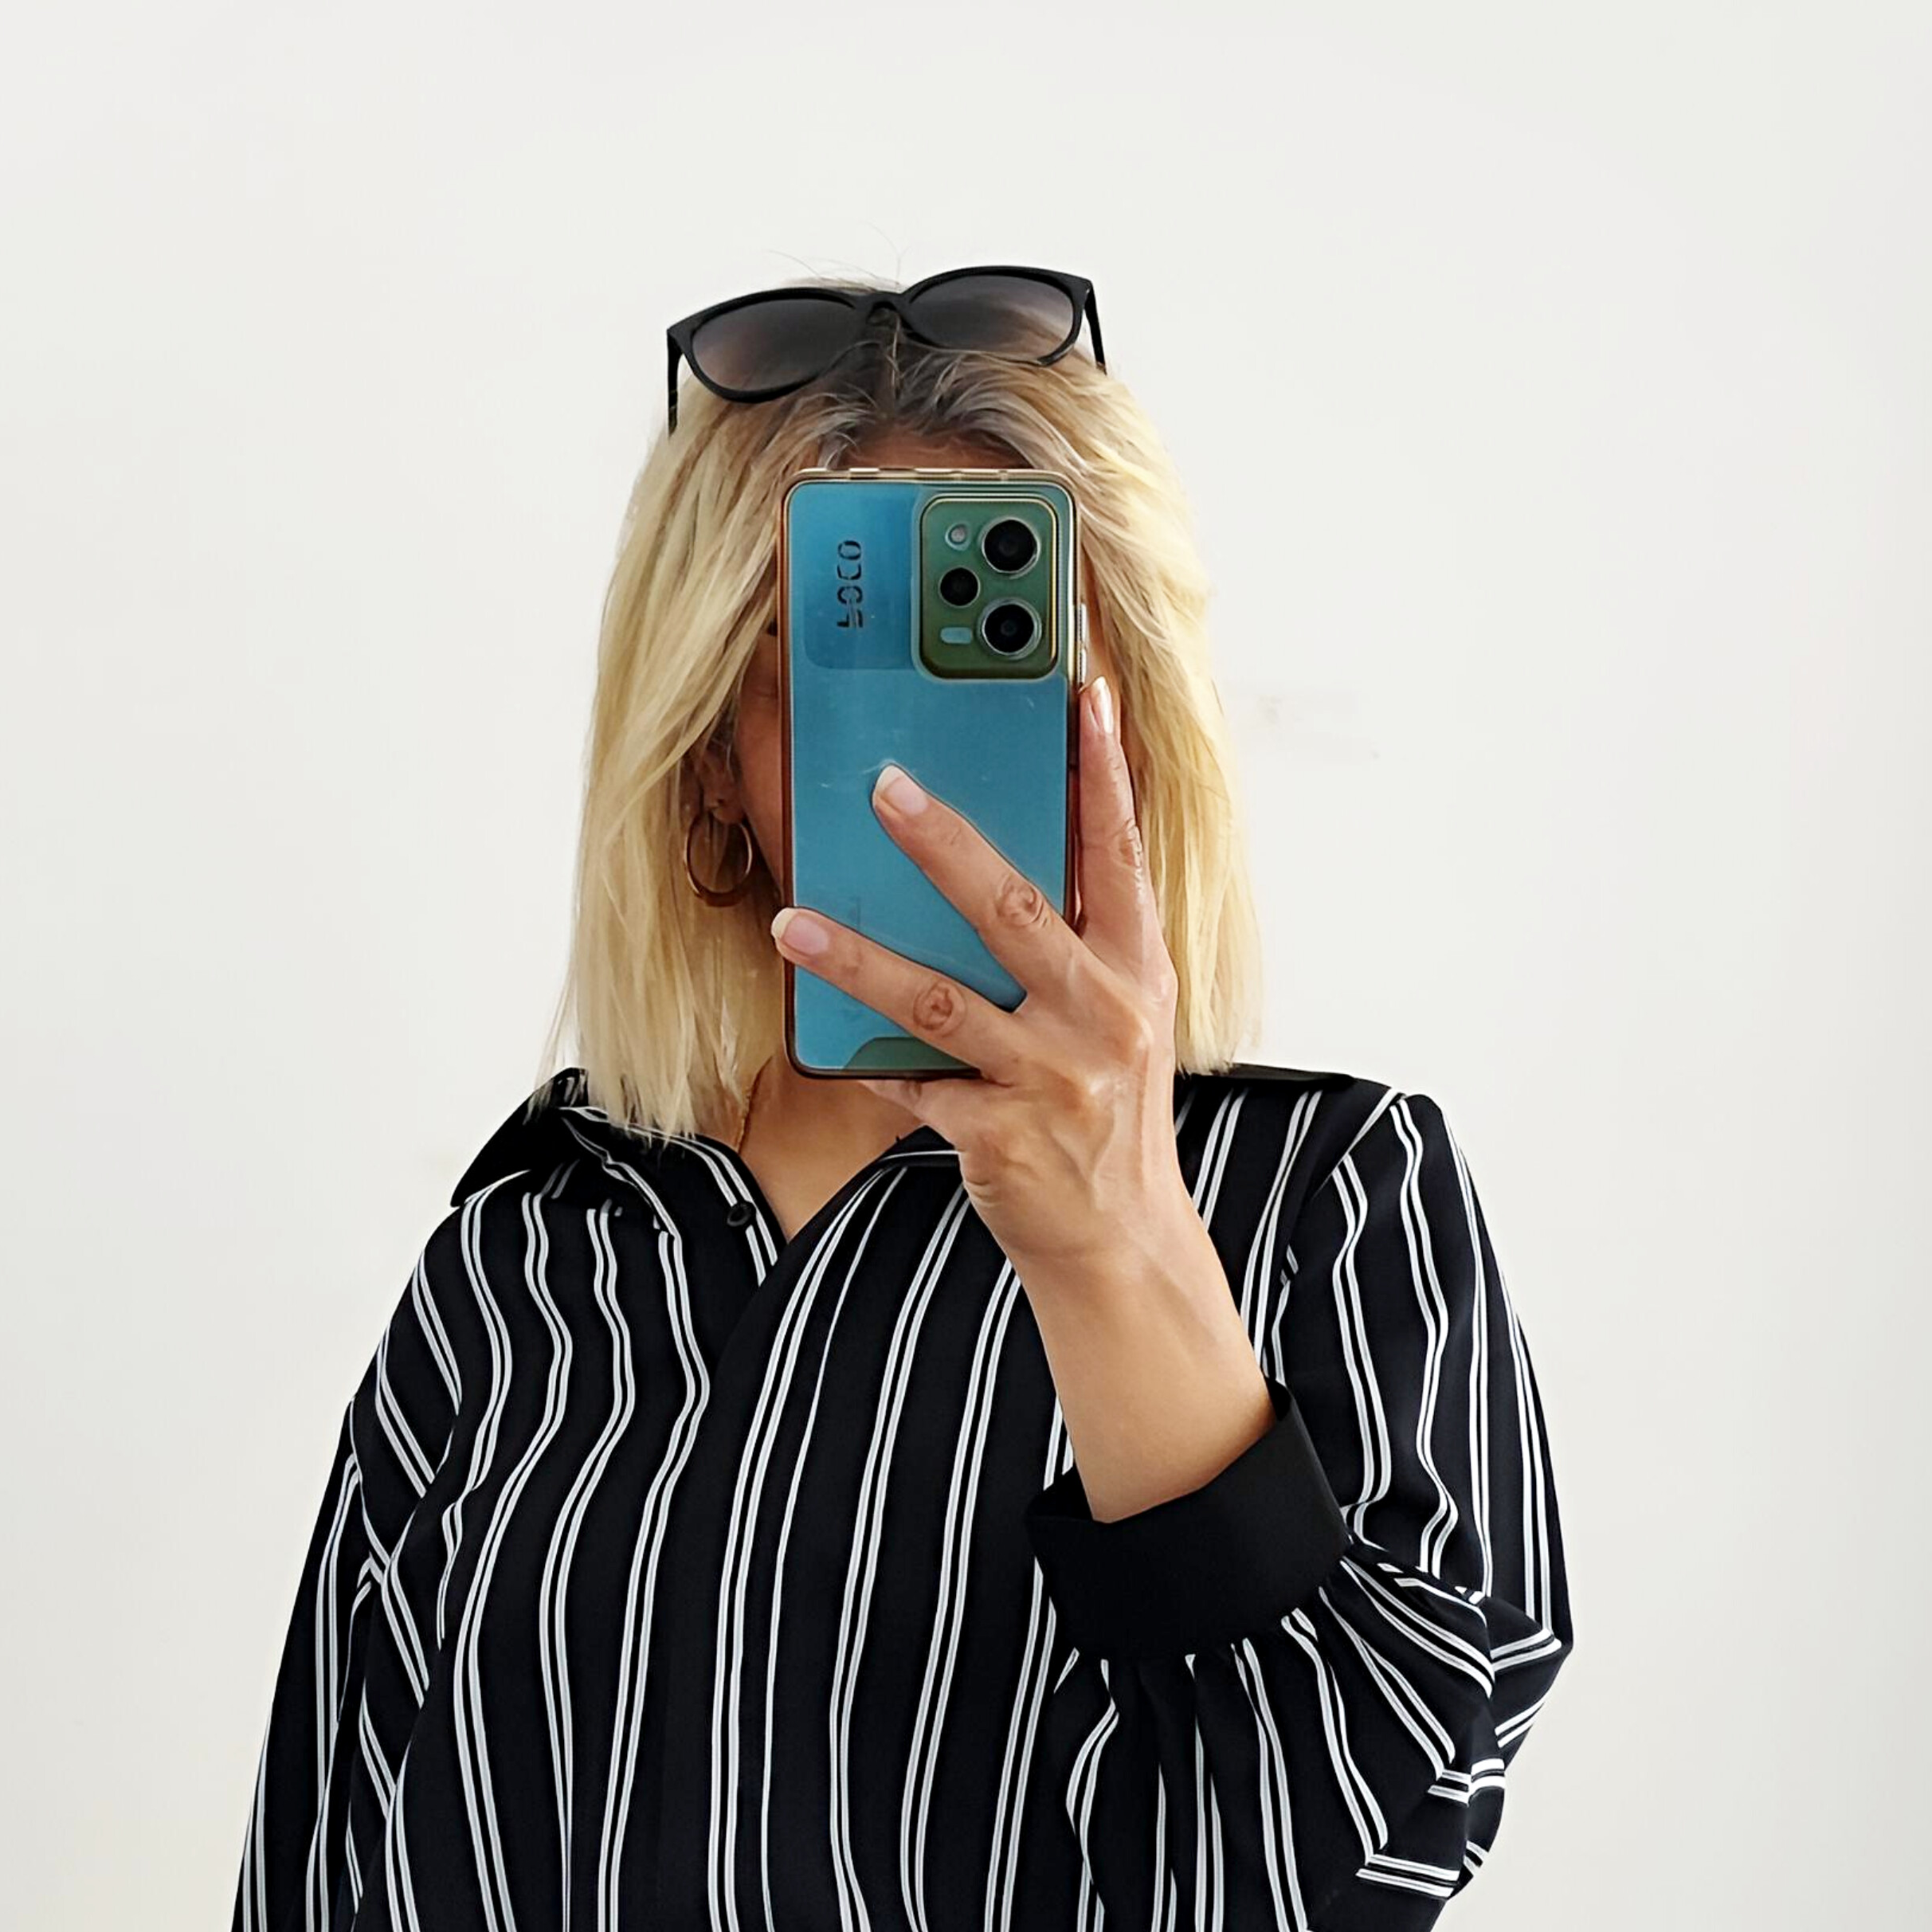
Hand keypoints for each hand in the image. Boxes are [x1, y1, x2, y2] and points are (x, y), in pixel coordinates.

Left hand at [767, 672, 1189, 1280]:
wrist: (1121, 1239)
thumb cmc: (1106, 1113)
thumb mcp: (1119, 1019)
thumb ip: (1081, 943)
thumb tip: (1009, 853)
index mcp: (1139, 972)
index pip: (1122, 853)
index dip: (1104, 772)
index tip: (1082, 693)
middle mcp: (1103, 1017)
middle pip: (1016, 910)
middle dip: (946, 843)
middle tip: (885, 786)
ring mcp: (1052, 1079)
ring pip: (940, 1001)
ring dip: (858, 958)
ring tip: (792, 923)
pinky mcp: (1000, 1136)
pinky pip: (914, 1083)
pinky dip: (868, 1060)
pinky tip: (826, 1041)